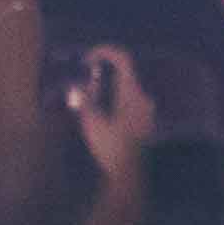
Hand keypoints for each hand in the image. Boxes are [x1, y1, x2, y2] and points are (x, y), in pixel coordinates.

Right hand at [64, 42, 158, 180]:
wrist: (128, 173)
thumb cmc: (110, 147)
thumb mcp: (91, 122)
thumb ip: (84, 99)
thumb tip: (76, 85)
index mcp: (132, 93)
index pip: (123, 59)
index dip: (105, 52)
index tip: (87, 59)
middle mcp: (143, 97)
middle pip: (123, 73)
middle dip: (102, 72)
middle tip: (83, 81)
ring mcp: (146, 108)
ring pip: (125, 86)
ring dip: (107, 86)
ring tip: (90, 99)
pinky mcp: (145, 119)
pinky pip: (129, 99)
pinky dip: (114, 97)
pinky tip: (102, 112)